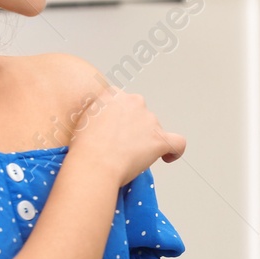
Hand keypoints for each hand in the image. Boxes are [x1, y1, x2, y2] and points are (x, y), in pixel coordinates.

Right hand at [66, 85, 186, 185]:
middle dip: (133, 129)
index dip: (119, 118)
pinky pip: (177, 143)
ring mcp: (149, 120)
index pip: (122, 102)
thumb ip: (97, 114)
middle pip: (140, 114)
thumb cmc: (84, 149)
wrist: (93, 163)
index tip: (113, 131)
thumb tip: (105, 122)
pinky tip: (166, 157)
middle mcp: (134, 102)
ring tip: (129, 158)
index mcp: (113, 94)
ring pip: (154, 130)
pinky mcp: (160, 139)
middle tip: (118, 147)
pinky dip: (175, 151)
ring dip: (146, 142)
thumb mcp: (81, 120)